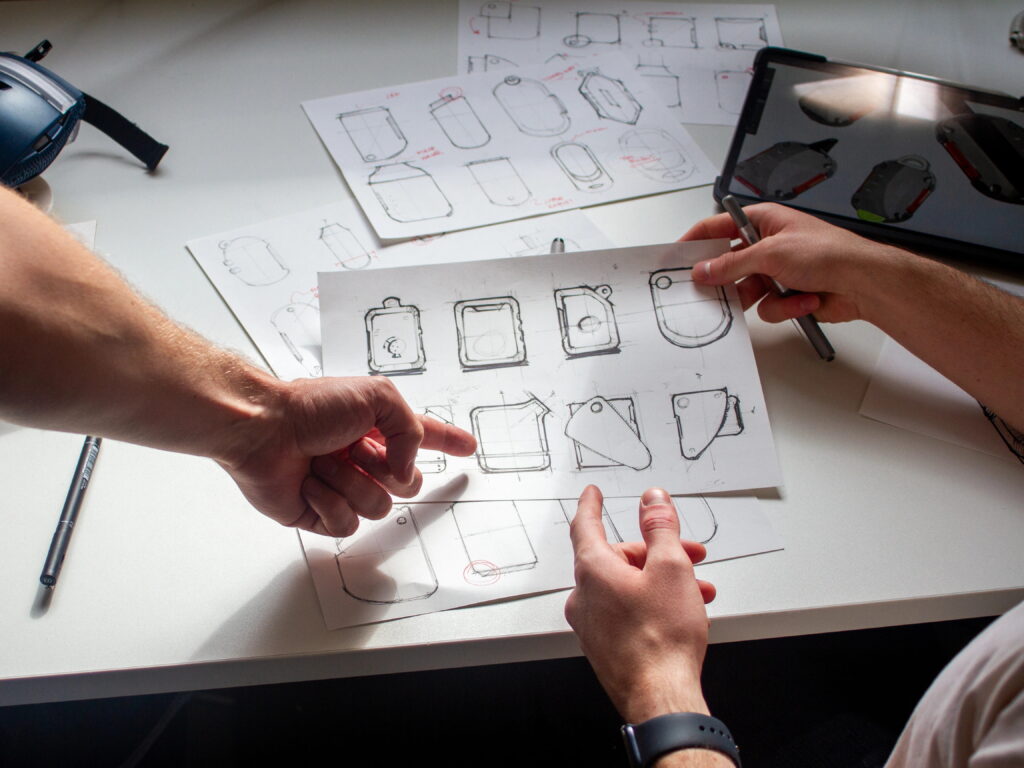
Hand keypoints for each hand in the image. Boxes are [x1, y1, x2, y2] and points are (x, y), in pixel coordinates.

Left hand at [219, 376, 475, 536]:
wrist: (263, 430)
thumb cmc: (311, 407)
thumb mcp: (378, 396)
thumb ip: (412, 430)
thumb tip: (407, 469)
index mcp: (377, 427)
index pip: (423, 436)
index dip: (447, 441)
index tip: (467, 447)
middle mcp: (362, 458)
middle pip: (408, 483)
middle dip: (384, 468)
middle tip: (353, 450)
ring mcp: (342, 487)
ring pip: (378, 507)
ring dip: (350, 483)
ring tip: (321, 462)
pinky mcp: (319, 514)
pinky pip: (346, 525)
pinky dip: (328, 503)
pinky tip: (308, 484)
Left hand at [565, 485, 716, 723]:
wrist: (661, 698)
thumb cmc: (662, 640)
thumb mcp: (671, 568)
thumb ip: (661, 527)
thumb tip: (653, 500)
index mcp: (593, 570)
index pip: (585, 525)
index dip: (592, 505)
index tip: (593, 494)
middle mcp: (585, 596)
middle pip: (617, 559)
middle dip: (656, 553)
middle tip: (689, 555)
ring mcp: (592, 625)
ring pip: (626, 587)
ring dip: (661, 582)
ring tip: (697, 591)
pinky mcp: (605, 647)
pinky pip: (626, 612)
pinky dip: (651, 604)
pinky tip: (681, 614)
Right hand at [680, 203, 909, 323]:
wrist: (863, 283)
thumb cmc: (829, 253)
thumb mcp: (771, 253)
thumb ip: (732, 263)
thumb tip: (703, 269)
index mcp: (763, 221)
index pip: (718, 226)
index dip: (696, 240)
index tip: (676, 257)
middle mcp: (768, 244)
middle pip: (729, 263)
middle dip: (729, 280)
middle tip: (712, 290)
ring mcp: (777, 271)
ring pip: (746, 291)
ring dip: (763, 297)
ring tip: (779, 293)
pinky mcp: (787, 294)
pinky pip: (767, 307)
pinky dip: (785, 307)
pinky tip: (804, 299)